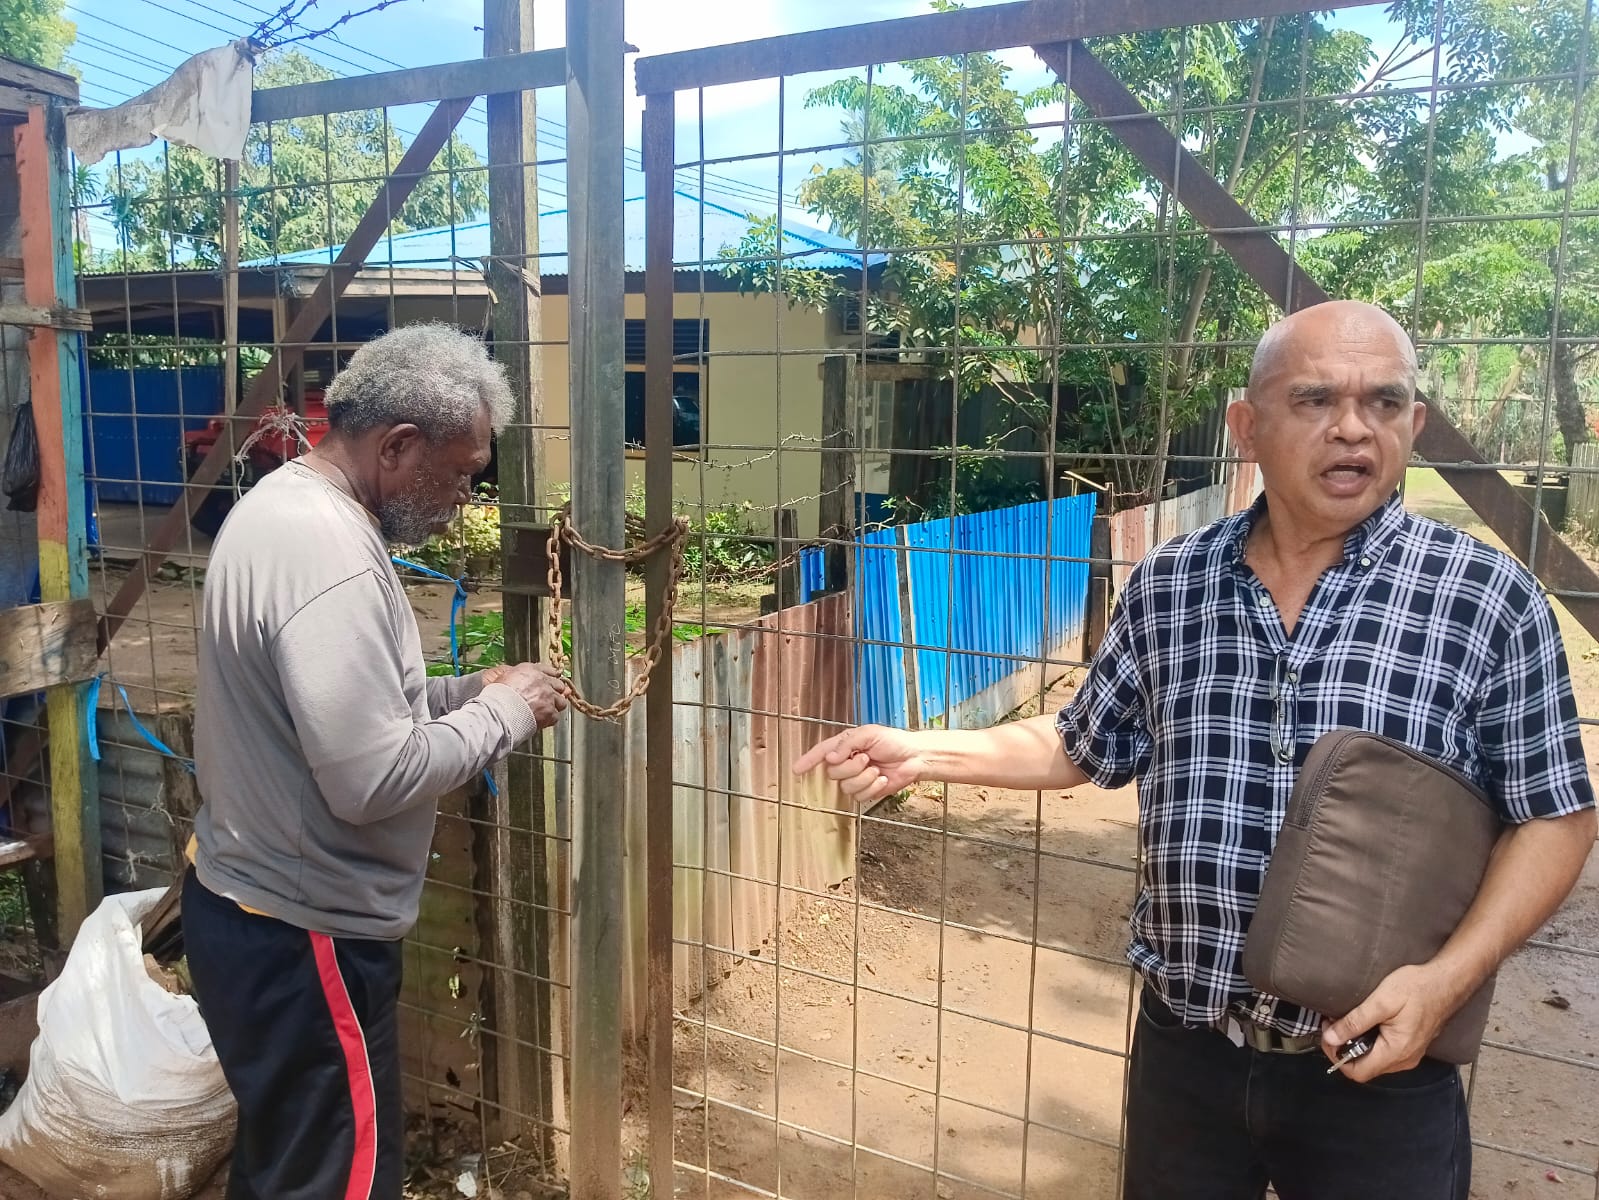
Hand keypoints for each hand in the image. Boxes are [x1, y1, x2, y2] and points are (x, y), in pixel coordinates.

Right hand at [484, 661, 567, 728]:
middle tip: (548, 699)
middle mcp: (542, 681)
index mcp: (530, 670)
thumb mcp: (504, 677)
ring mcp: (548, 696)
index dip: (551, 677)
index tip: (552, 681)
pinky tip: (542, 721)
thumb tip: (518, 680)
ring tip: (545, 711)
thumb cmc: (498, 696)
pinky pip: (555, 716)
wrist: (499, 711)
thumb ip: (517, 676)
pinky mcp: (550, 711)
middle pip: (558, 685)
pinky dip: (550, 719)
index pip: (548, 670)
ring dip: (555, 706)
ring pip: (560, 701)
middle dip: (554, 692)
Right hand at [792, 724, 926, 805]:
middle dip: (851, 767)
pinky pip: (859, 796)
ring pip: (846, 786)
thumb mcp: (869, 734)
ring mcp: (855, 778)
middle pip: (832, 773)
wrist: (913, 758)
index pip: (821, 753)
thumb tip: (830, 758)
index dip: (808, 760)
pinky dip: (872, 787)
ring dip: (864, 778)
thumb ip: (847, 744)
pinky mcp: (866, 791)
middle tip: (867, 758)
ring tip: (876, 769)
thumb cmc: (893, 741)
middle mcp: (847, 762)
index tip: (796, 769)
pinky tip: (882, 779)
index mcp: (845, 746)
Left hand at [1320, 963, 1463, 1081]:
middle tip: (1334, 1024)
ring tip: (1347, 1021)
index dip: (1337, 1057)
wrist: (1445, 982)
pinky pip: (1384, 1052)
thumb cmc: (1418, 988)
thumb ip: (1354, 1022)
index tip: (1328, 1036)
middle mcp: (1404, 1059)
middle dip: (1344, 1049)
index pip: (1358, 1072)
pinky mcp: (1410, 1046)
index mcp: (1396, 1052)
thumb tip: (1331, 1038)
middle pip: (1364, 1068)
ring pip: (1373, 1061)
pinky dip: (1369, 1041)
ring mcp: (1409, 1054)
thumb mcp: (1380, 1002)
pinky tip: (1364, 1022)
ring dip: (1355, 1045)